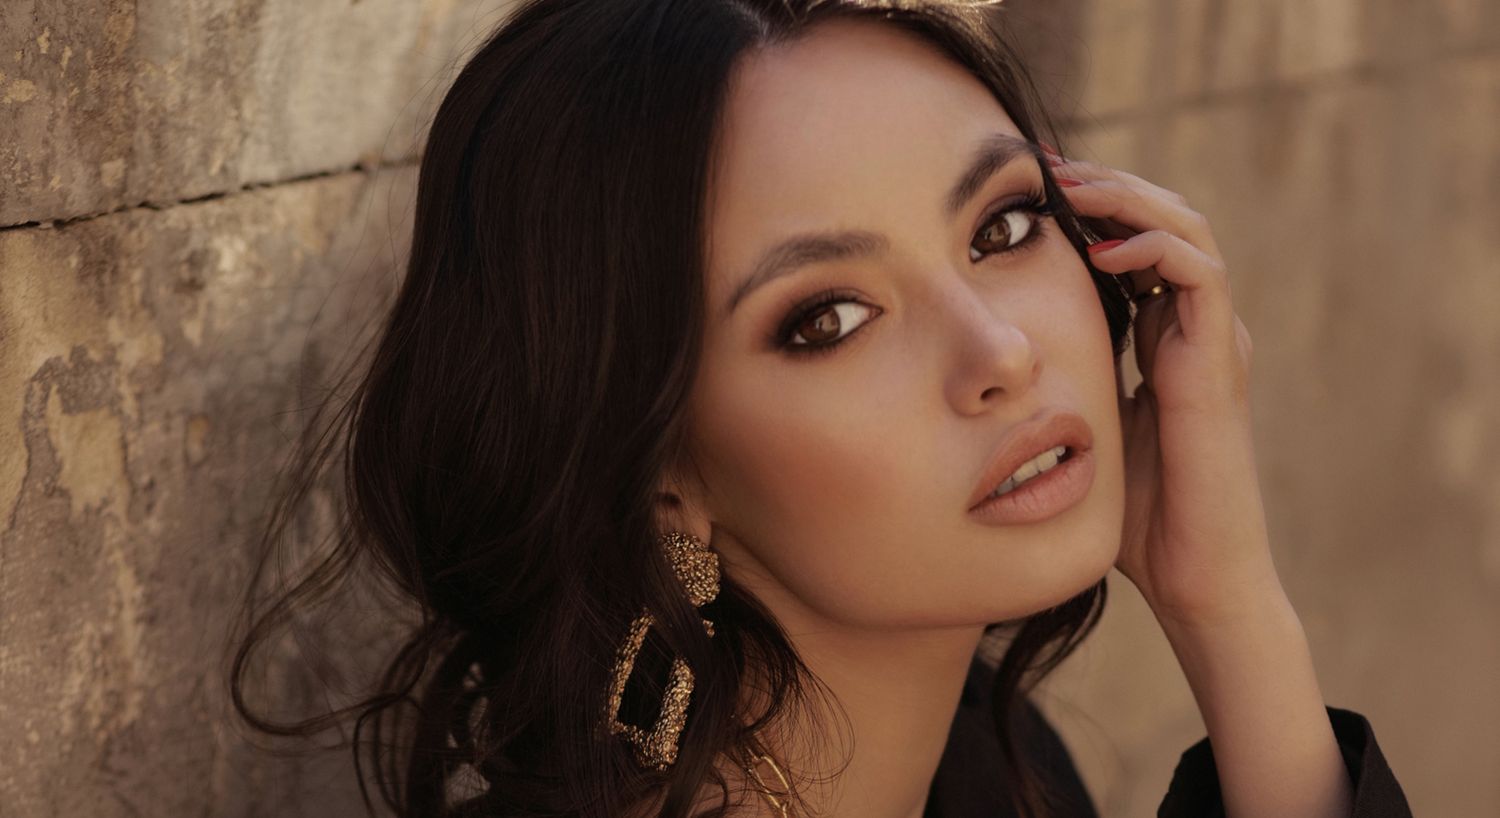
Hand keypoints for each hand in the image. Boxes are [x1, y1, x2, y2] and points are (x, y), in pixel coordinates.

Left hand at [1048, 150, 1281, 628]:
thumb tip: (991, 361)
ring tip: (1070, 186)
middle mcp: (1195, 327)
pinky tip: (1101, 249)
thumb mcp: (1080, 426)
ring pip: (1186, 228)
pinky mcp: (1220, 359)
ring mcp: (1213, 339)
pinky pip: (1200, 274)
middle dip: (1104, 186)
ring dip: (1127, 198)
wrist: (1192, 573)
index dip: (1089, 209)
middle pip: (1161, 219)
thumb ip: (1057, 382)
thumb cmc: (1136, 513)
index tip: (1026, 193)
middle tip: (1044, 169)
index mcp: (1163, 337)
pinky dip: (1155, 247)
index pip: (1135, 242)